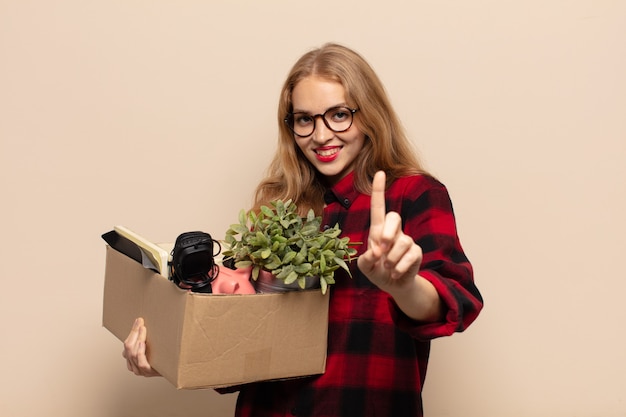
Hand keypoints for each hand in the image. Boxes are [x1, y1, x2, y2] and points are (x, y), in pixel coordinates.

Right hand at [122, 318, 160, 376]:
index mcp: (132, 359)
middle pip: (128, 349)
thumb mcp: (153, 346)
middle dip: (134, 334)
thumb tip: (144, 321)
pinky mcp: (149, 372)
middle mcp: (134, 365)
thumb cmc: (163, 357)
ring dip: (138, 339)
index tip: (139, 321)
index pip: (127, 345)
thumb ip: (147, 337)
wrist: (174, 369)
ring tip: (142, 330)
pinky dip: (140, 353)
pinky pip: (141, 363)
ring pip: (133, 354)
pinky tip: (142, 344)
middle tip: (141, 324)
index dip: (133, 332)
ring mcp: (141, 370)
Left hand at [358, 171, 442, 320]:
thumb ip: (365, 259)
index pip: (378, 207)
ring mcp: (406, 241)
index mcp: (378, 231)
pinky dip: (400, 268)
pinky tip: (395, 273)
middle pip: (394, 217)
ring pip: (402, 242)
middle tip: (381, 249)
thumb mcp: (365, 267)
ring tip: (388, 268)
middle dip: (388, 232)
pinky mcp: (416, 252)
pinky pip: (410, 255)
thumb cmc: (377, 270)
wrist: (394, 285)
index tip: (379, 173)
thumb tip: (376, 252)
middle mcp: (394, 232)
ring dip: (392, 259)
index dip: (378, 190)